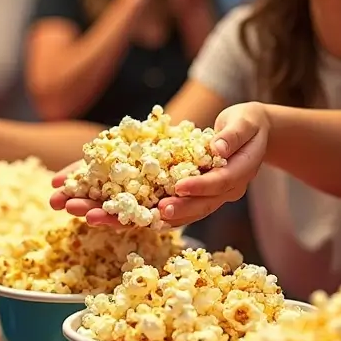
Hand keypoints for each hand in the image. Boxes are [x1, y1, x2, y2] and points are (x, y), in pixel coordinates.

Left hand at [49, 101, 269, 229]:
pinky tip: (99, 210)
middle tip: (116, 216)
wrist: (250, 134)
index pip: (214, 188)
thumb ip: (233, 136)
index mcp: (233, 179)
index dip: (197, 189)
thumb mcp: (247, 122)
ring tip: (90, 217)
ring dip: (126, 218)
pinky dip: (129, 209)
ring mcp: (197, 198)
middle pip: (183, 211)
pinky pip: (153, 206)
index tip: (177, 190)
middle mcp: (214, 196)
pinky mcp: (180, 194)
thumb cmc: (249, 125)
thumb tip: (217, 149)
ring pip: (162, 215)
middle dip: (148, 215)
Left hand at [153, 102, 270, 226]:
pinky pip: (193, 207)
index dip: (200, 186)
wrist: (255, 132)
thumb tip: (218, 149)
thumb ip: (232, 135)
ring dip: (177, 216)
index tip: (179, 187)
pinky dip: (176, 215)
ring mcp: (222, 193)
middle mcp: (233, 186)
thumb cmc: (248, 122)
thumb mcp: (244, 121)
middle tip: (161, 210)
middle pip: (208, 202)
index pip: (222, 181)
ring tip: (155, 219)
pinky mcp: (210, 194)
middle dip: (184, 208)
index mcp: (244, 168)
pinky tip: (158, 220)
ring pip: (199, 210)